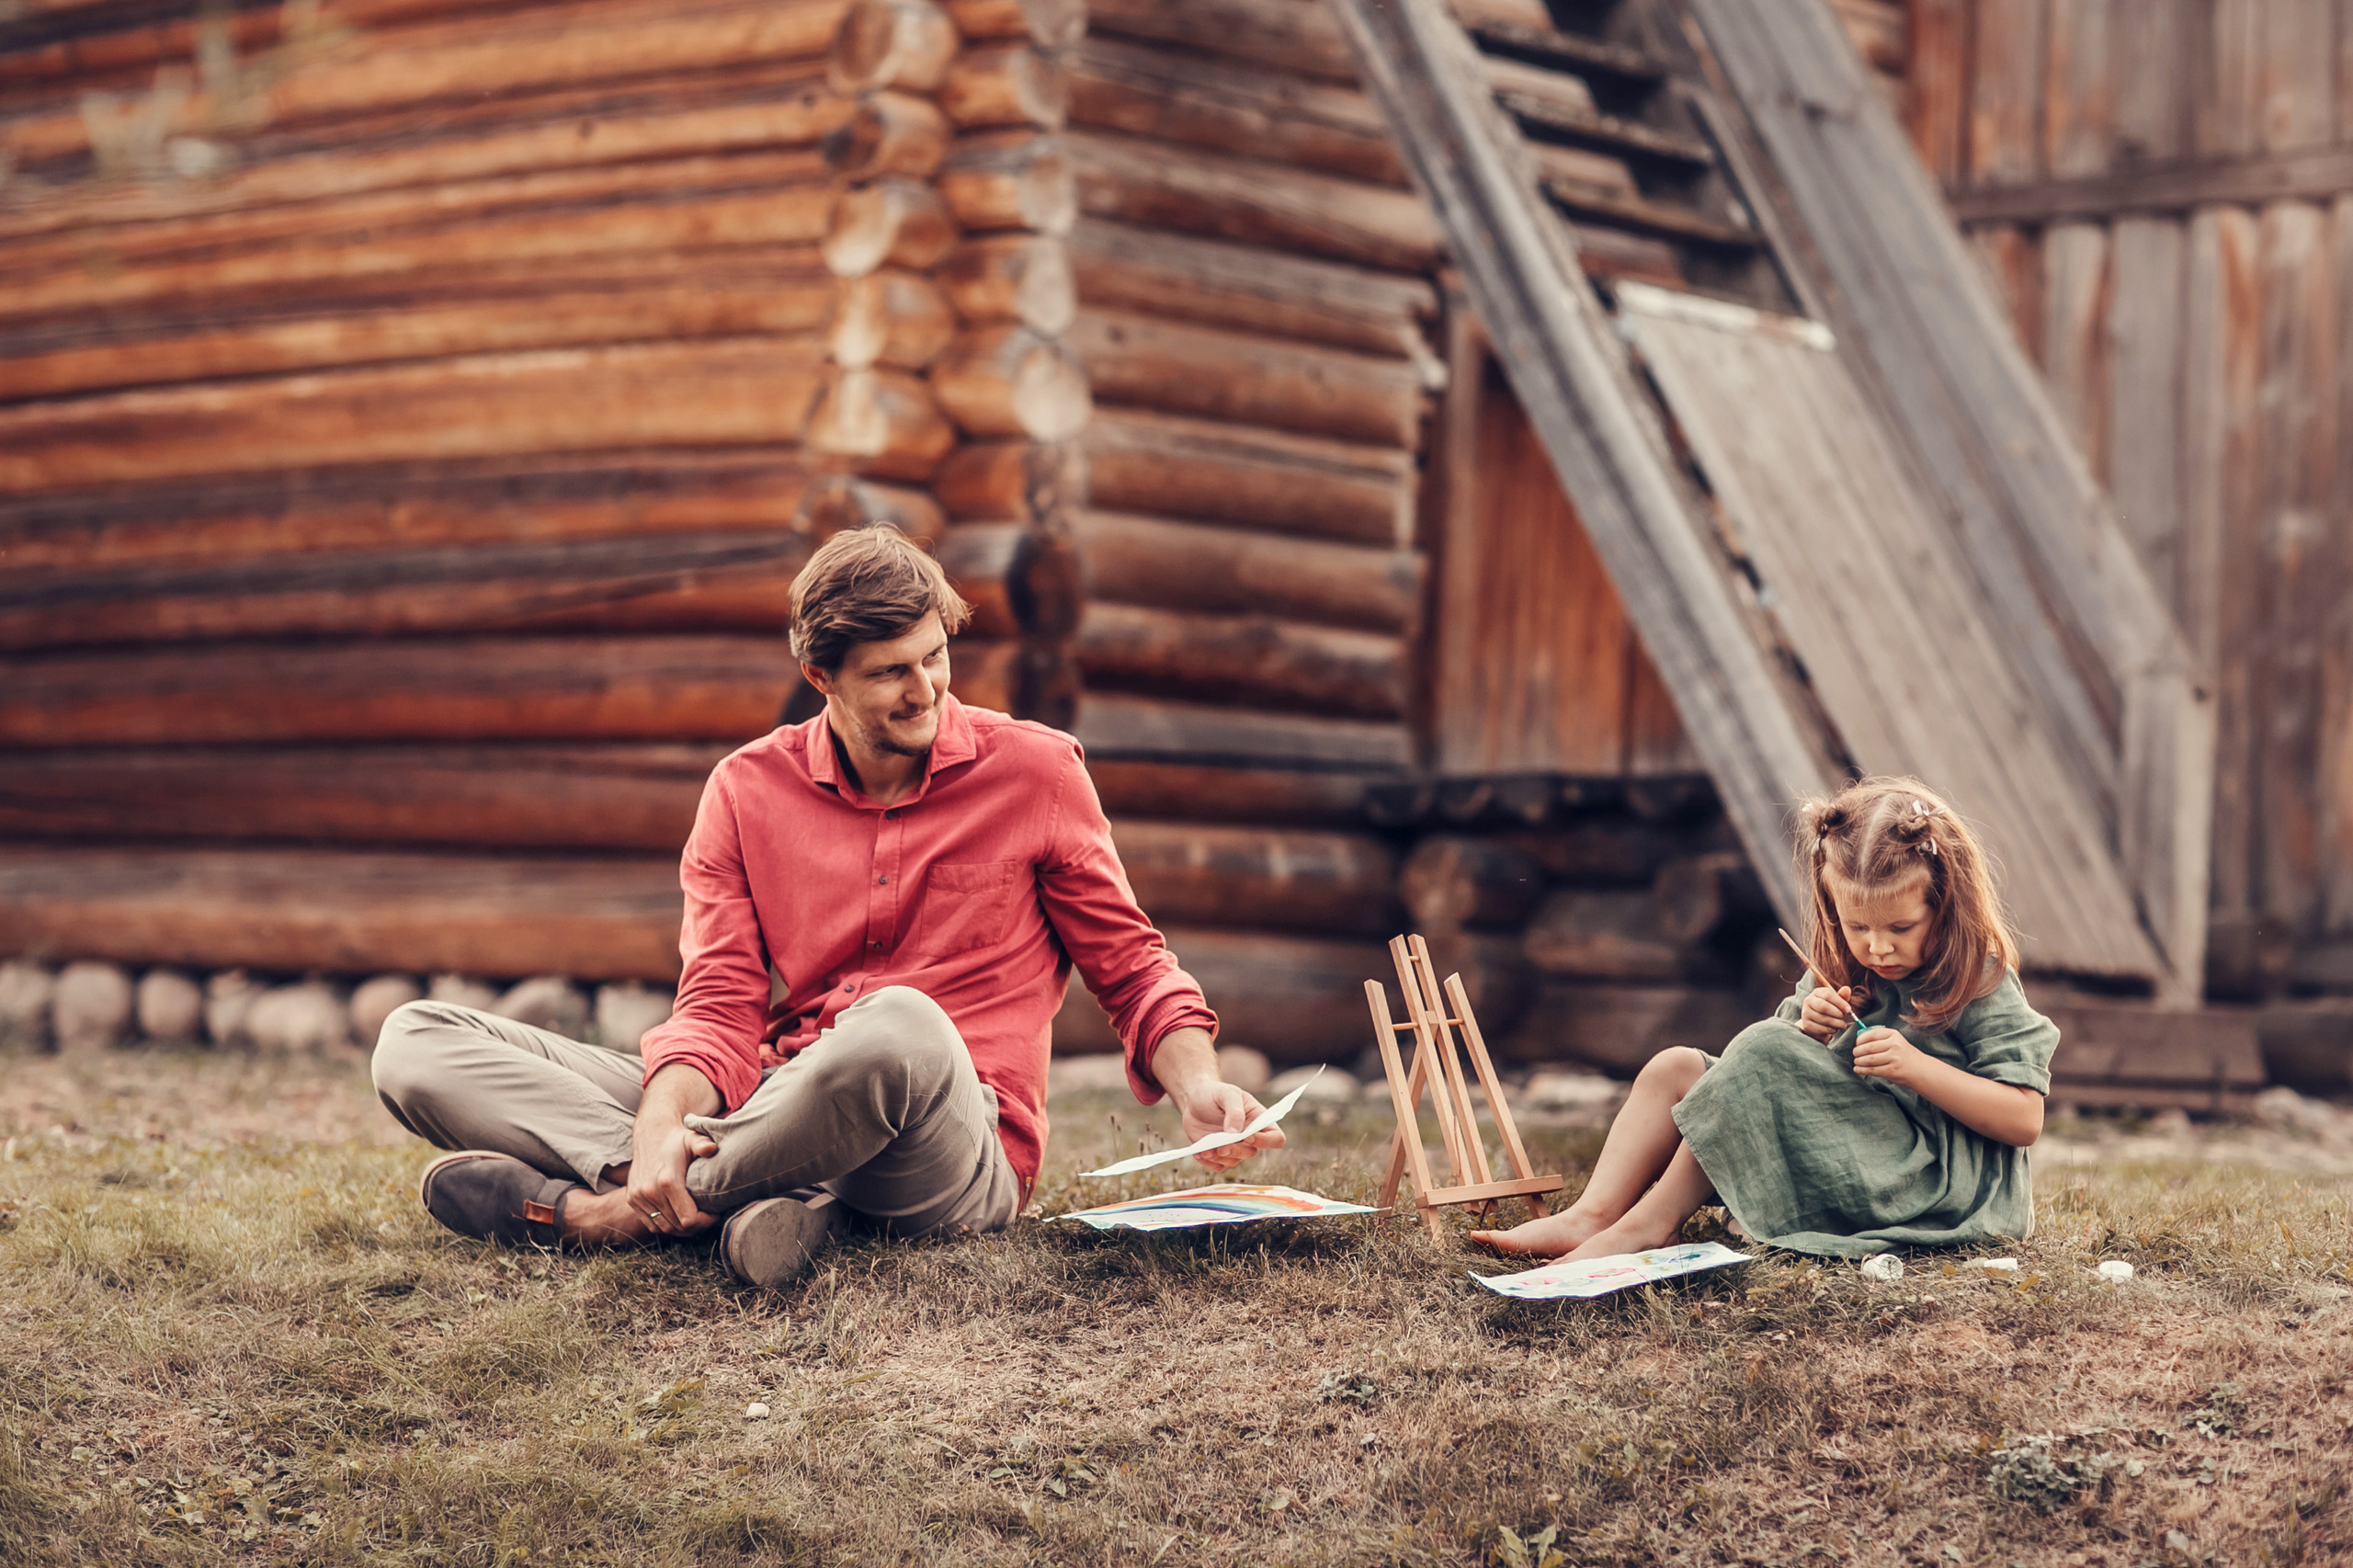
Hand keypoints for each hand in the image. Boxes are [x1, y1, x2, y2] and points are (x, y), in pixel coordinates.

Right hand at [624, 1109, 720, 1236]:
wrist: (650, 1135)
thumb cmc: (677, 1140)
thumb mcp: (692, 1139)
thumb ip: (703, 1144)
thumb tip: (712, 1149)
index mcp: (667, 1180)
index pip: (688, 1218)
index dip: (705, 1220)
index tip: (714, 1214)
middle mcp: (649, 1191)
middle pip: (677, 1226)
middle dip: (696, 1226)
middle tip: (708, 1218)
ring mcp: (638, 1197)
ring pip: (664, 1228)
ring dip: (681, 1229)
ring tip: (695, 1220)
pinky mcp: (632, 1200)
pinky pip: (651, 1224)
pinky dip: (666, 1226)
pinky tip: (678, 1219)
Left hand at [1172, 1079, 1284, 1173]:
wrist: (1194, 1099)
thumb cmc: (1215, 1093)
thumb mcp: (1227, 1093)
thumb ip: (1234, 1111)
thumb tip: (1235, 1133)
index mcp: (1258, 1120)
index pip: (1275, 1138)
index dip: (1266, 1141)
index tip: (1248, 1136)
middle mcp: (1249, 1137)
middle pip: (1251, 1153)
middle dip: (1236, 1151)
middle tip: (1220, 1146)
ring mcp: (1234, 1147)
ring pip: (1233, 1162)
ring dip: (1219, 1158)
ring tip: (1205, 1150)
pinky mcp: (1218, 1154)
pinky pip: (1218, 1166)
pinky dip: (1208, 1163)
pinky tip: (1199, 1153)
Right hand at [1798, 984, 1856, 1041]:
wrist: (1817, 1023)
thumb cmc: (1830, 1010)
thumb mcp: (1836, 1002)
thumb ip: (1842, 996)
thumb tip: (1847, 989)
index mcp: (1817, 993)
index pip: (1828, 994)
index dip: (1840, 1002)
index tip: (1848, 1009)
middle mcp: (1808, 1001)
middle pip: (1824, 1006)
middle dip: (1837, 1013)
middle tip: (1843, 1017)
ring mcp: (1806, 1014)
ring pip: (1824, 1019)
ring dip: (1837, 1023)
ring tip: (1842, 1024)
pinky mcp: (1807, 1025)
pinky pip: (1822, 1028)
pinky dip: (1831, 1030)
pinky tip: (1834, 1028)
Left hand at [1850, 1026, 1925, 1086]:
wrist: (1921, 1069)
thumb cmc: (1904, 1054)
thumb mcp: (1896, 1041)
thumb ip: (1881, 1039)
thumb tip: (1859, 1040)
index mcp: (1894, 1035)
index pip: (1871, 1034)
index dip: (1860, 1039)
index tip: (1857, 1043)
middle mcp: (1894, 1045)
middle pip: (1868, 1047)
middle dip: (1857, 1051)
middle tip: (1854, 1054)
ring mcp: (1894, 1058)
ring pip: (1869, 1059)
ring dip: (1859, 1061)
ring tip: (1856, 1062)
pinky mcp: (1892, 1071)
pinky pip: (1872, 1070)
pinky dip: (1862, 1070)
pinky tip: (1858, 1069)